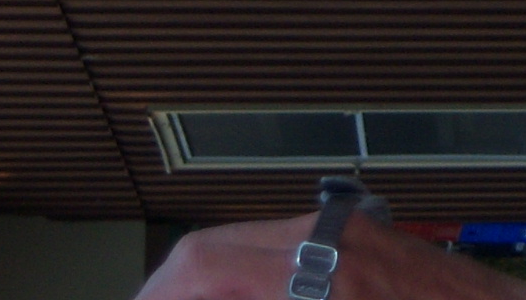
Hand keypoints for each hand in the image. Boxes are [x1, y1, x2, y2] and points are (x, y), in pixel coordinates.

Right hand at [137, 212, 517, 299]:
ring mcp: (349, 232)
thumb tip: (221, 294)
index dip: (160, 295)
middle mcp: (330, 242)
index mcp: (322, 278)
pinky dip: (252, 271)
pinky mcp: (365, 235)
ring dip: (209, 280)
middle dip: (172, 290)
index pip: (204, 267)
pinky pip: (286, 241)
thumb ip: (264, 298)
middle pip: (213, 248)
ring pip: (245, 241)